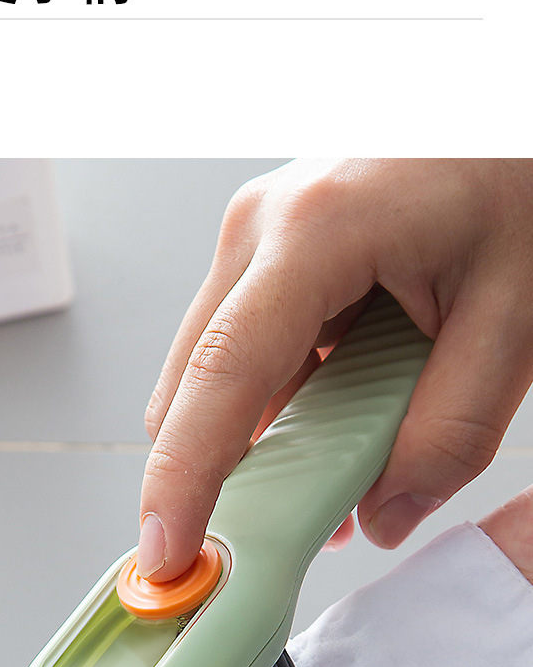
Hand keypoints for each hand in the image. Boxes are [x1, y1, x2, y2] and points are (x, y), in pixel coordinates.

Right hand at [138, 159, 532, 580]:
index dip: (184, 476)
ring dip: (265, 436)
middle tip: (280, 533)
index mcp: (315, 231)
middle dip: (222, 471)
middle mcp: (261, 227)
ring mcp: (257, 236)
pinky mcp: (268, 253)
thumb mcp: (512, 317)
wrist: (509, 116)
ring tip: (346, 464)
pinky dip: (281, 402)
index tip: (169, 550)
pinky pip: (246, 350)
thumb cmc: (515, 175)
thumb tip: (384, 515)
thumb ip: (449, 432)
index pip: (222, 374)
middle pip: (194, 385)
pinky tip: (343, 418)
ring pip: (217, 373)